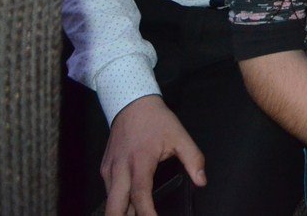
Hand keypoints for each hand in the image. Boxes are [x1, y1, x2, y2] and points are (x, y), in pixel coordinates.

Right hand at [102, 95, 205, 215]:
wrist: (132, 103)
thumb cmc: (156, 120)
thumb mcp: (180, 136)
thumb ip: (193, 159)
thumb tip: (201, 181)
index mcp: (140, 161)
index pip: (140, 195)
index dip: (147, 213)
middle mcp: (121, 168)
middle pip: (114, 207)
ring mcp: (109, 170)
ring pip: (109, 202)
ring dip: (121, 213)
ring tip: (138, 215)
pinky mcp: (105, 169)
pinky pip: (108, 192)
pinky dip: (118, 203)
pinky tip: (129, 207)